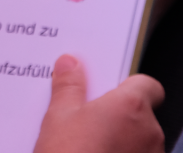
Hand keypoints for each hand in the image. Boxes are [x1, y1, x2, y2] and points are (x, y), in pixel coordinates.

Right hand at [34, 55, 163, 152]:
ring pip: (138, 140)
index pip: (147, 85)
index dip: (128, 85)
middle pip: (140, 113)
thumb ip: (68, 85)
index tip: (105, 89)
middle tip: (85, 119)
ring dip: (120, 139)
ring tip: (86, 145)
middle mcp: (150, 131)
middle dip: (117, 115)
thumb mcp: (58, 116)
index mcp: (130, 106)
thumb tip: (70, 63)